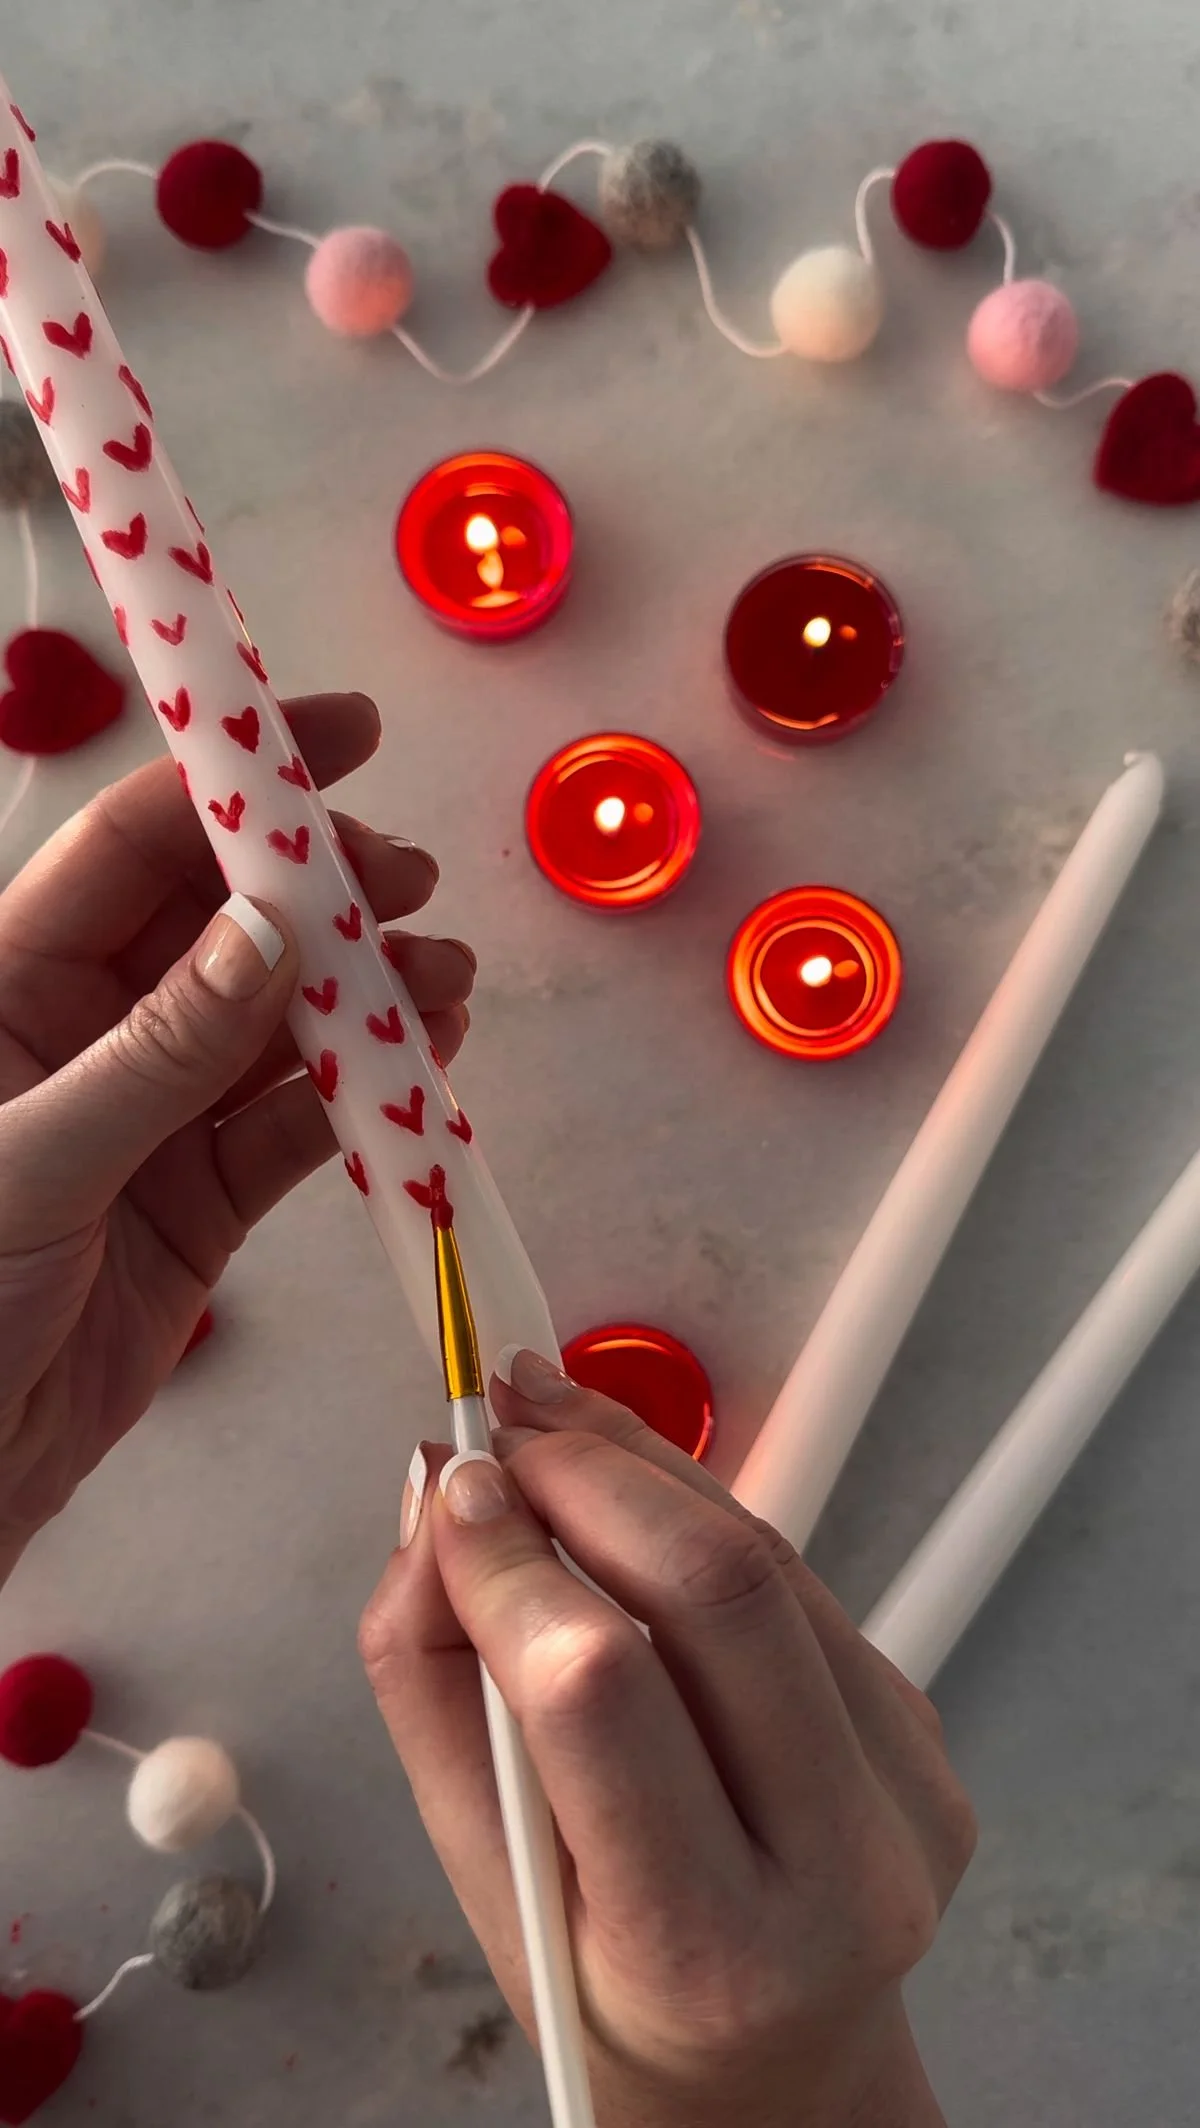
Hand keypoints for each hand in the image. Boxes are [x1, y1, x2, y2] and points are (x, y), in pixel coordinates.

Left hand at [0, 692, 474, 1580]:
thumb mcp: (33, 1163)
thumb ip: (158, 1051)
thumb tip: (268, 933)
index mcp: (6, 989)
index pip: (129, 849)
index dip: (232, 785)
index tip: (333, 739)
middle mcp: (83, 1036)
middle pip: (219, 925)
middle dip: (322, 893)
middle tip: (406, 882)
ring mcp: (150, 1119)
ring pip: (275, 1025)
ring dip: (363, 997)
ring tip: (443, 980)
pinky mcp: (199, 1205)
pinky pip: (293, 1130)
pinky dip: (362, 1101)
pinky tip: (424, 1069)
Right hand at [361, 1358, 975, 2127]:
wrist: (778, 2076)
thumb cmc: (613, 1999)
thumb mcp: (485, 1887)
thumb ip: (434, 1693)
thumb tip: (428, 1514)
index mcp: (710, 1946)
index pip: (603, 1691)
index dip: (514, 1562)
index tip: (449, 1485)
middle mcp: (845, 1865)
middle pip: (721, 1588)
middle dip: (593, 1473)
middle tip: (501, 1428)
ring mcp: (905, 1788)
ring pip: (769, 1558)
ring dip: (645, 1465)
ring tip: (547, 1420)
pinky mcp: (919, 1724)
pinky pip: (798, 1579)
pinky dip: (698, 1512)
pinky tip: (625, 1490)